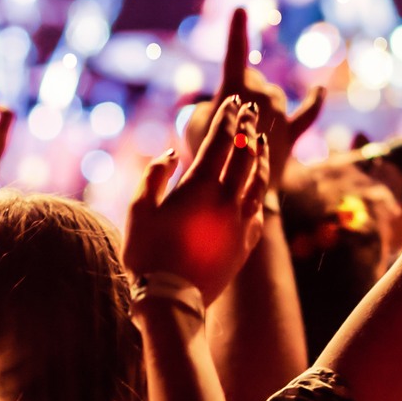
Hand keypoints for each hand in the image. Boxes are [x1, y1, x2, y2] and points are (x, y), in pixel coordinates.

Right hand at [125, 97, 269, 303]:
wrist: (172, 300)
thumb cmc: (147, 254)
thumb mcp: (139, 209)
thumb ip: (155, 175)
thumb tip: (173, 154)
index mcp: (200, 187)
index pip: (221, 141)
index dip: (228, 118)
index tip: (233, 101)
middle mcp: (228, 199)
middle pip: (245, 154)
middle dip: (247, 128)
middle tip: (249, 110)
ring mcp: (241, 221)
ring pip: (259, 179)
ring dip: (261, 155)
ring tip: (262, 140)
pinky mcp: (247, 242)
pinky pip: (259, 207)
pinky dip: (259, 188)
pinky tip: (257, 185)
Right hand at [182, 7, 324, 192]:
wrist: (236, 198)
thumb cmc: (206, 161)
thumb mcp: (190, 129)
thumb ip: (199, 109)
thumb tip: (219, 106)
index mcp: (234, 91)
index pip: (234, 54)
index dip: (237, 31)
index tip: (241, 8)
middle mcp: (263, 96)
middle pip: (252, 80)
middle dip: (239, 93)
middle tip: (224, 123)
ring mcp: (281, 114)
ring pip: (274, 95)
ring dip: (261, 104)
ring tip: (244, 130)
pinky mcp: (293, 134)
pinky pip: (307, 113)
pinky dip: (313, 102)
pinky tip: (318, 90)